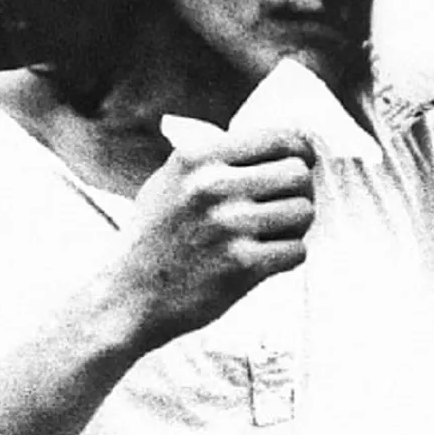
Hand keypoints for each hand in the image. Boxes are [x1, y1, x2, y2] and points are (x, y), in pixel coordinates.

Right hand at [112, 126, 315, 345]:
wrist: (129, 296)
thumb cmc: (155, 237)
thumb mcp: (171, 179)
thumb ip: (217, 158)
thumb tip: (282, 145)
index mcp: (198, 156)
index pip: (278, 138)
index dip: (299, 152)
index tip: (301, 164)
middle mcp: (214, 185)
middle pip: (298, 174)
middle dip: (299, 191)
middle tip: (284, 206)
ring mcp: (229, 225)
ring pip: (304, 211)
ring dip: (295, 226)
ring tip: (273, 235)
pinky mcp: (242, 264)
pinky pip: (296, 250)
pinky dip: (287, 257)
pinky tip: (265, 259)